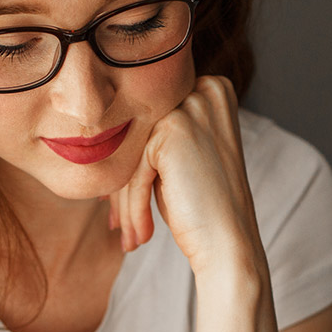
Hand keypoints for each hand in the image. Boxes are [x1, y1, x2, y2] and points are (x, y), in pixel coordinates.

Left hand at [108, 75, 264, 277]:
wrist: (231, 243)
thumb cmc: (205, 207)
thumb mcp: (185, 158)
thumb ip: (157, 133)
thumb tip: (100, 128)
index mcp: (212, 89)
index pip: (153, 124)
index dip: (132, 163)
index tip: (115, 200)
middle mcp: (205, 88)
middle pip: (141, 137)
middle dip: (121, 184)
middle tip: (112, 219)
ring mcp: (190, 106)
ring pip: (133, 154)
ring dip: (124, 202)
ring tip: (127, 235)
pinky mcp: (173, 128)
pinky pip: (134, 170)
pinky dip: (134, 207)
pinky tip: (140, 236)